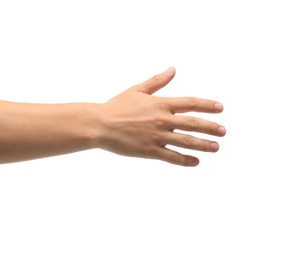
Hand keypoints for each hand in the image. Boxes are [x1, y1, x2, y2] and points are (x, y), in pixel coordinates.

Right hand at [96, 67, 225, 165]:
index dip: (207, 105)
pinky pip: (172, 156)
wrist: (100, 124)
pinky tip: (196, 162)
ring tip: (216, 147)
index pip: (190, 103)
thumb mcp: (137, 90)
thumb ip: (157, 81)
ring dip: (203, 145)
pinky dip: (185, 160)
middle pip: (193, 123)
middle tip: (223, 131)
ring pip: (186, 141)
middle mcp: (162, 120)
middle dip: (210, 127)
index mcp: (160, 103)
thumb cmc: (116, 106)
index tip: (220, 108)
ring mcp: (156, 136)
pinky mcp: (149, 150)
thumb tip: (173, 70)